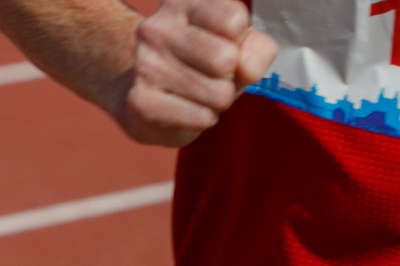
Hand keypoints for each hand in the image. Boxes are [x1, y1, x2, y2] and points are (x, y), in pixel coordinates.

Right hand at [115, 0, 278, 146]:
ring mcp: (145, 62)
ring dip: (218, 101)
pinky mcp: (142, 100)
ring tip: (199, 92)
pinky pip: (202, 117)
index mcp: (181, 2)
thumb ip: (257, 48)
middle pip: (225, 58)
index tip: (223, 45)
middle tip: (213, 76)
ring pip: (218, 94)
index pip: (234, 19)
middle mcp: (157, 27)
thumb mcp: (239, 47)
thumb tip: (248, 68)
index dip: (240, 43)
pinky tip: (187, 109)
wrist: (153, 98)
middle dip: (230, 76)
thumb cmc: (204, 66)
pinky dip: (205, 119)